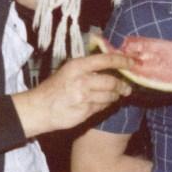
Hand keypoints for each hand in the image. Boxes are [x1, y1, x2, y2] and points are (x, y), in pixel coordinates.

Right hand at [13, 52, 132, 136]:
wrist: (38, 109)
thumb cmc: (54, 89)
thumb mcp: (68, 71)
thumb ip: (87, 67)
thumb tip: (112, 64)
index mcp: (77, 66)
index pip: (106, 60)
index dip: (122, 61)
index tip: (133, 62)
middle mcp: (81, 80)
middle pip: (112, 81)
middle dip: (122, 85)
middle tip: (127, 87)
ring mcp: (84, 97)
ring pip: (110, 96)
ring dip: (115, 96)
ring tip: (115, 95)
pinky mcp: (85, 111)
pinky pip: (103, 107)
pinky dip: (106, 105)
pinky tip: (102, 103)